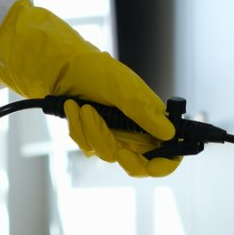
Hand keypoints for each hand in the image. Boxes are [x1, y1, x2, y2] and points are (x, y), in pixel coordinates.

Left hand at [0, 0, 179, 177]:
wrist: (62, 68)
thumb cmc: (97, 71)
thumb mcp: (124, 90)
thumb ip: (145, 113)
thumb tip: (170, 133)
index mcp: (150, 118)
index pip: (168, 151)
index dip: (166, 164)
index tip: (152, 166)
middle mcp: (135, 130)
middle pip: (139, 163)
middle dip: (127, 158)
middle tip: (121, 154)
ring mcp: (113, 135)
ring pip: (107, 154)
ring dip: (92, 131)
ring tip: (84, 107)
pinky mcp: (93, 136)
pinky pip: (87, 145)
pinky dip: (78, 127)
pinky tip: (73, 107)